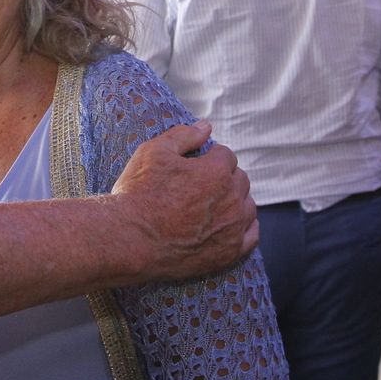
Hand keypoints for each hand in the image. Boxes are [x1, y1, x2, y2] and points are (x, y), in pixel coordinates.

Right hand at [110, 121, 258, 279]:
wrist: (129, 240)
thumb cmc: (138, 193)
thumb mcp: (153, 152)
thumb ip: (183, 135)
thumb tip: (206, 126)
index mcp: (216, 171)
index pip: (226, 155)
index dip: (209, 158)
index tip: (195, 166)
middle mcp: (231, 198)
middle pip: (240, 179)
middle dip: (224, 178)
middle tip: (200, 185)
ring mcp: (232, 227)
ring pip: (248, 206)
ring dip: (235, 201)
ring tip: (213, 205)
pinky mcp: (229, 252)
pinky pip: (251, 236)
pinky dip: (244, 228)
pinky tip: (231, 225)